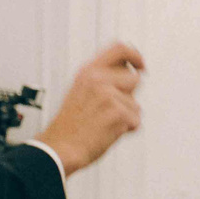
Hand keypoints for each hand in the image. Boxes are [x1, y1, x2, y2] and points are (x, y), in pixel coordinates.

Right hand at [35, 41, 144, 175]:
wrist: (58, 149)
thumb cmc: (70, 126)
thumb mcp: (80, 91)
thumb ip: (102, 79)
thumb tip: (131, 72)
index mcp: (88, 72)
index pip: (119, 49)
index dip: (135, 55)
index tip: (141, 65)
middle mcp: (98, 80)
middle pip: (134, 78)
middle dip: (129, 96)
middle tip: (109, 110)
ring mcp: (109, 96)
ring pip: (136, 104)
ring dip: (126, 116)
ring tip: (103, 123)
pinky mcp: (118, 114)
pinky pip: (136, 121)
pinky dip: (126, 130)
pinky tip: (106, 133)